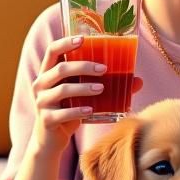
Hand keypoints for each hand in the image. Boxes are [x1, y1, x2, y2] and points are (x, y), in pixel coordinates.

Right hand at [28, 36, 112, 153]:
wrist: (51, 140)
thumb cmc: (69, 110)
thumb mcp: (84, 95)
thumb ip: (105, 84)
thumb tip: (138, 81)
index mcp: (48, 72)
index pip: (52, 51)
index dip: (66, 43)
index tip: (83, 39)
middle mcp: (41, 84)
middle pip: (60, 69)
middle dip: (83, 66)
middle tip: (104, 69)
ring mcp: (42, 102)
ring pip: (62, 90)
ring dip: (83, 88)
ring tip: (102, 88)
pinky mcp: (46, 120)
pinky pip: (63, 113)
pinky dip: (78, 111)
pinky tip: (92, 110)